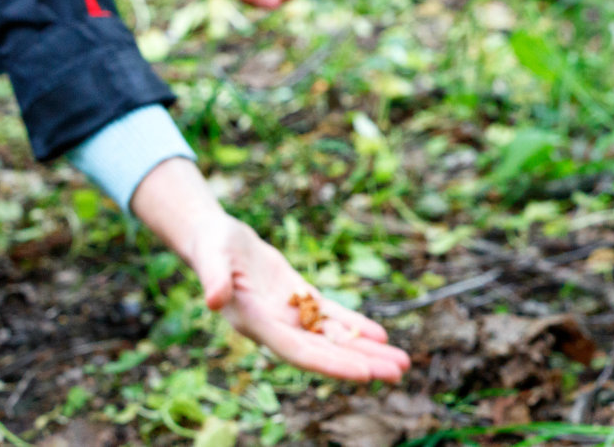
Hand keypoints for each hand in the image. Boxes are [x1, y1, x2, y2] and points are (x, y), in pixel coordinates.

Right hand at [132, 159, 410, 382]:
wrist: (217, 239)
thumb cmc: (212, 246)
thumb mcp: (213, 257)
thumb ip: (214, 279)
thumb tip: (214, 299)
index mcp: (255, 324)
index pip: (299, 351)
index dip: (331, 363)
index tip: (364, 374)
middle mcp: (276, 328)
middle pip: (324, 352)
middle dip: (361, 363)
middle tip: (399, 373)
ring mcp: (290, 316)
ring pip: (333, 338)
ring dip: (366, 351)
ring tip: (401, 363)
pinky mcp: (299, 299)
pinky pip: (332, 318)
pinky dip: (356, 326)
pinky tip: (381, 336)